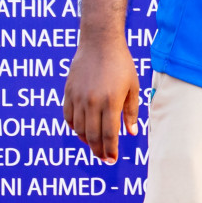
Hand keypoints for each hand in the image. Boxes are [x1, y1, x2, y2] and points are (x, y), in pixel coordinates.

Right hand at [63, 36, 140, 161]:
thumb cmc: (121, 64)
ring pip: (79, 129)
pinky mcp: (68, 93)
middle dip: (99, 151)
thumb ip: (131, 112)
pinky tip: (83, 130)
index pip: (109, 135)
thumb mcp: (132, 87)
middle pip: (93, 136)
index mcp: (111, 101)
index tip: (112, 159)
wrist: (99, 43)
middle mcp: (92, 102)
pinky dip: (75, 127)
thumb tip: (131, 133)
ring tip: (95, 145)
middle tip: (104, 158)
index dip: (110, 150)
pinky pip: (68, 117)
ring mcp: (78, 98)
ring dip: (86, 141)